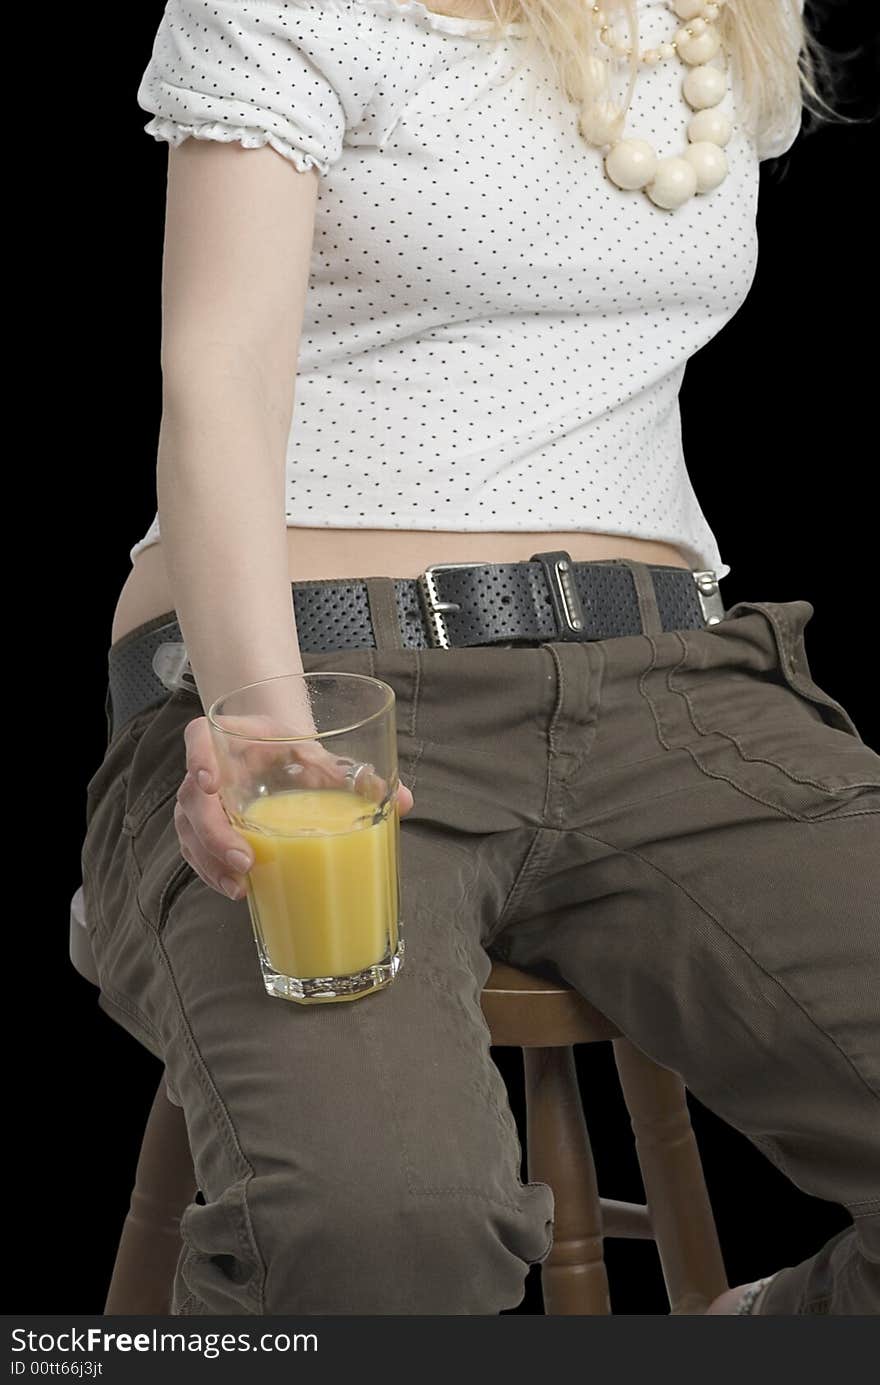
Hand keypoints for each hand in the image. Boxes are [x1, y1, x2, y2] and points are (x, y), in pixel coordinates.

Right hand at [174, 714, 414, 900]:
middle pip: (192, 800)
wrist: (275, 753)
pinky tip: (240, 891)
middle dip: (213, 834)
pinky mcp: (206, 830)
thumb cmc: (292, 750)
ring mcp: (204, 803)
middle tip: (243, 860)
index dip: (198, 758)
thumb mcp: (318, 754)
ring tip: (241, 887)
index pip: (197, 738)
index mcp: (231, 737)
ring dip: (211, 862)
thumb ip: (354, 774)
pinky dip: (214, 873)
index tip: (210, 783)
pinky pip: (198, 853)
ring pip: (190, 833)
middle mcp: (209, 769)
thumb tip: (406, 801)